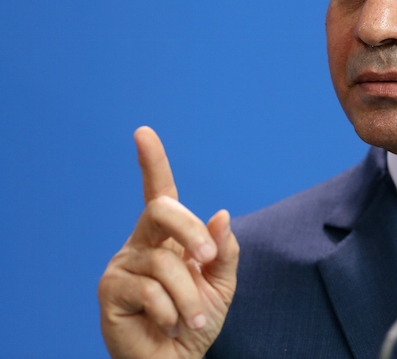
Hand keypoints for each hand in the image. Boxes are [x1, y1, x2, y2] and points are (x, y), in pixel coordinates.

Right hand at [98, 127, 239, 358]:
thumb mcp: (220, 284)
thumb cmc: (196, 320)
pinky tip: (170, 324)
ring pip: (165, 262)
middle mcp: (141, 243)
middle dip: (192, 231)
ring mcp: (123, 265)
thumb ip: (223, 251)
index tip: (143, 133)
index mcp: (167, 236)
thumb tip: (221, 216)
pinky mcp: (110, 290)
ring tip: (194, 318)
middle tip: (208, 261)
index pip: (159, 192)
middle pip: (162, 210)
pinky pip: (150, 290)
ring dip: (189, 296)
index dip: (151, 162)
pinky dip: (171, 310)